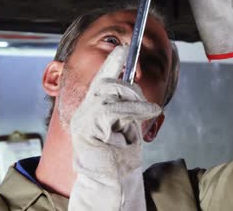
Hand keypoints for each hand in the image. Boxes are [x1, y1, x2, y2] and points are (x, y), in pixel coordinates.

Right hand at [69, 45, 161, 210]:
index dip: (111, 62)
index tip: (123, 48)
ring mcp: (83, 118)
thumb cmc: (117, 160)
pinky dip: (135, 109)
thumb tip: (136, 91)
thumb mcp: (125, 127)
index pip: (100, 79)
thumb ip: (125, 108)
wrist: (108, 184)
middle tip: (147, 104)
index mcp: (91, 110)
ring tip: (149, 112)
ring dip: (135, 100)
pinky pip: (114, 107)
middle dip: (131, 87)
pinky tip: (149, 113)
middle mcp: (84, 111)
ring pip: (111, 92)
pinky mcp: (89, 126)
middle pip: (107, 82)